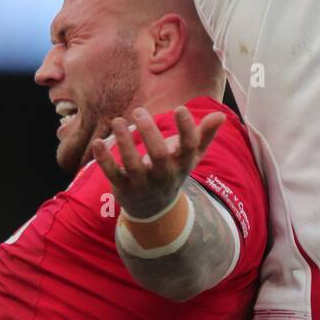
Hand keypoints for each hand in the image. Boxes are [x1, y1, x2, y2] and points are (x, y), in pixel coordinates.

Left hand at [91, 105, 225, 221]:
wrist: (154, 210)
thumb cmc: (173, 172)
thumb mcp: (190, 157)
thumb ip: (204, 135)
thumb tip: (221, 115)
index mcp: (182, 165)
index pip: (188, 147)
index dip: (186, 129)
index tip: (180, 108)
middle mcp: (164, 176)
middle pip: (159, 156)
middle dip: (149, 133)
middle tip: (139, 111)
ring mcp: (142, 184)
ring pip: (133, 165)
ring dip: (125, 142)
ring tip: (118, 121)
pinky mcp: (122, 188)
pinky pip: (112, 174)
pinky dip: (104, 160)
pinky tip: (98, 142)